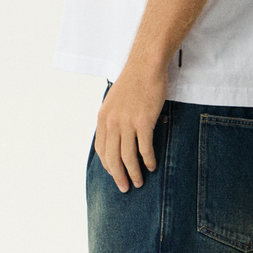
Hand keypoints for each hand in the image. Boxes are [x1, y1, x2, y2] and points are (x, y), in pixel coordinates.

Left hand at [94, 64, 167, 191]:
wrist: (145, 65)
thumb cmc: (133, 81)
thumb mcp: (114, 100)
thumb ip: (112, 118)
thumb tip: (115, 137)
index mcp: (103, 118)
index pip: (101, 150)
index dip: (108, 165)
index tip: (115, 174)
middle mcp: (112, 122)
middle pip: (113, 158)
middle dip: (119, 176)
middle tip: (125, 187)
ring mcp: (128, 122)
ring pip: (128, 156)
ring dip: (134, 173)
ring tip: (139, 181)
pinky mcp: (144, 121)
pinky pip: (145, 148)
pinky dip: (148, 160)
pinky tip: (152, 166)